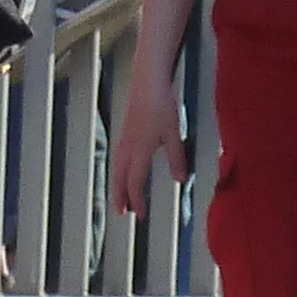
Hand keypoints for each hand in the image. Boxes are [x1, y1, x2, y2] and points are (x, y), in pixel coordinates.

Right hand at [109, 86, 184, 216]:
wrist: (147, 82)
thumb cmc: (161, 106)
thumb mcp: (173, 134)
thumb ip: (177, 158)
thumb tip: (180, 180)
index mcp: (138, 151)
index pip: (135, 182)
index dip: (137, 200)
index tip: (140, 215)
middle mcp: (127, 147)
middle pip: (119, 178)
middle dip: (120, 196)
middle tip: (121, 212)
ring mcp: (124, 138)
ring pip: (116, 168)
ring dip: (117, 184)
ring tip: (120, 196)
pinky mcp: (125, 131)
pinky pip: (117, 158)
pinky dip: (118, 170)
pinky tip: (123, 170)